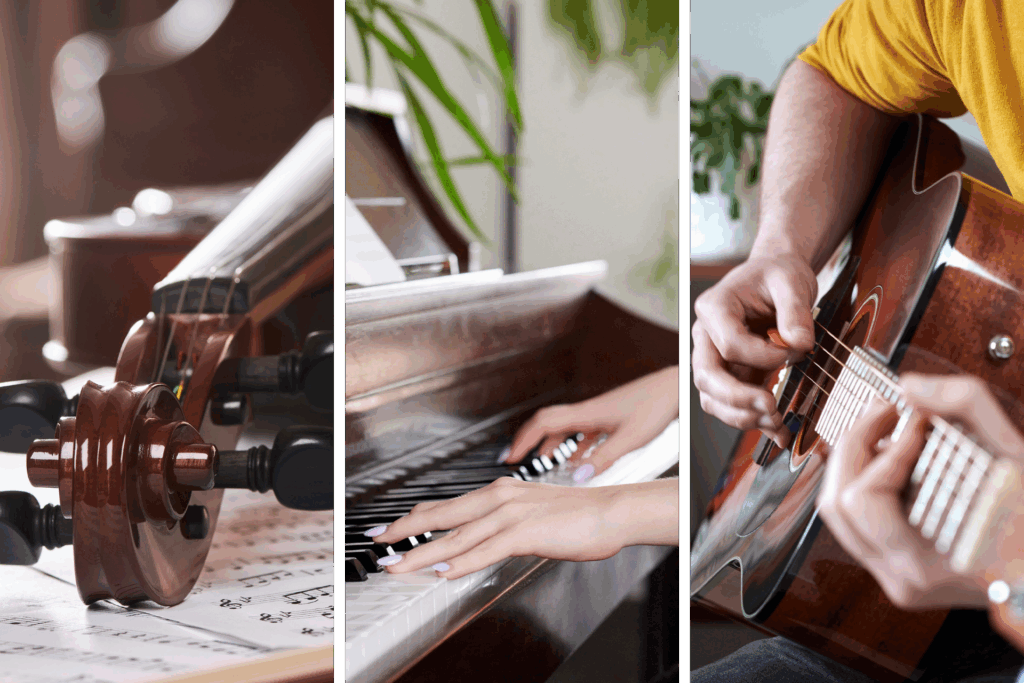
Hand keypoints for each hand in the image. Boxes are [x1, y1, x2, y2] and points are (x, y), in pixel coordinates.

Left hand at [370, 477, 678, 578]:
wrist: (611, 510)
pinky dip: (461, 562)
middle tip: (378, 543)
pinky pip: (486, 550)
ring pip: (457, 537)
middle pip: (442, 517)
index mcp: (499, 492)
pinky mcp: (526, 531)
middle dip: (405, 532)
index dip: (414, 518)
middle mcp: (499, 498)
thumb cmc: (576, 515)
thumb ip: (501, 526)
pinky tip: (443, 572)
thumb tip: (476, 541)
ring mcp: (511, 514)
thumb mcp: (530, 515)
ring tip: (399, 566)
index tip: (390, 530)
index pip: (446, 506)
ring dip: (423, 554)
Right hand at [503, 366, 679, 480]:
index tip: (511, 457)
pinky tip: (581, 459)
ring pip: (565, 429)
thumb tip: (579, 477)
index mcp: (586, 414)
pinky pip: (582, 432)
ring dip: (552, 445)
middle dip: (530, 442)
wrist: (671, 388)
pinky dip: (575, 446)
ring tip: (547, 464)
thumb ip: (603, 459)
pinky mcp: (608, 417)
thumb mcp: (629, 438)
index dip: (523, 440)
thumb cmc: (655, 405)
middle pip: (547, 424)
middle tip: (518, 459)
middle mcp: (587, 412)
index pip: (542, 424)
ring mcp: (597, 414)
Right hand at [692, 254, 817, 447]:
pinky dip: (754, 422)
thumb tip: (798, 344)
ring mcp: (716, 358)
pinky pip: (733, 405)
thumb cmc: (778, 274)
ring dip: (743, 416)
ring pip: (713, 398)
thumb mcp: (791, 282)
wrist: (776, 276)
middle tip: (771, 407)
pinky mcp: (733, 374)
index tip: (793, 353)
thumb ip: (795, 312)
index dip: (762, 356)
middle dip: (738, 398)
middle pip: (707, 377)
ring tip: (777, 422)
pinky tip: (779, 432)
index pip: (728, 344)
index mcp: (714, 308)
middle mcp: (706, 336)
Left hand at [817, 373, 1023, 609]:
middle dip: (858, 443)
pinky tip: (896, 457)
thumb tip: (908, 385)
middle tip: (889, 411)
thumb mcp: (1014, 454)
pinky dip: (867, 480)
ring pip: (836, 511)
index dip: (886, 448)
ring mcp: (894, 578)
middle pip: (836, 501)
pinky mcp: (893, 569)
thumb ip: (965, 404)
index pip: (863, 497)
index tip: (919, 423)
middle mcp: (900, 578)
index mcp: (922, 563)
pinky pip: (855, 519)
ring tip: (890, 429)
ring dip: (857, 461)